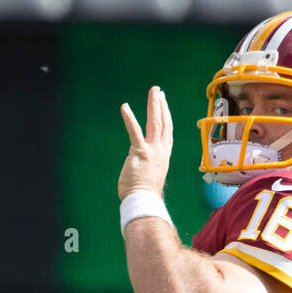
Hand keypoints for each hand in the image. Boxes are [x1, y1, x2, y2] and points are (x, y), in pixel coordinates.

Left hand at [118, 86, 172, 200]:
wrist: (144, 202)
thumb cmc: (145, 193)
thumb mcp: (150, 174)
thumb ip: (148, 164)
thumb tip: (142, 164)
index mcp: (163, 155)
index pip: (167, 131)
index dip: (165, 115)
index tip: (163, 102)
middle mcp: (161, 151)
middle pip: (164, 123)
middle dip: (161, 105)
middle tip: (158, 90)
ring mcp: (152, 152)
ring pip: (156, 123)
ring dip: (154, 105)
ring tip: (153, 91)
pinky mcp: (140, 154)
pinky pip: (135, 133)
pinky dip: (130, 119)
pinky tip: (124, 107)